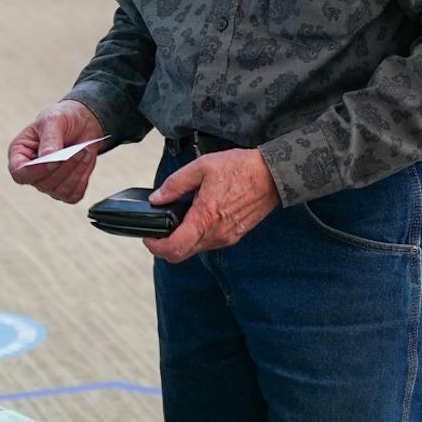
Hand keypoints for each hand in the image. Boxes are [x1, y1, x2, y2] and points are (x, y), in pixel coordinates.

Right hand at [7, 99, 104, 203]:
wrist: (81, 124)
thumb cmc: (62, 119)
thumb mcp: (54, 120)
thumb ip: (49, 138)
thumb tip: (47, 156)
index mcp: (19, 154)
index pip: (19, 173)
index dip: (35, 171)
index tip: (55, 160)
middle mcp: (31, 173)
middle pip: (43, 184)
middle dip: (64, 168)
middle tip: (80, 149)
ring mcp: (48, 184)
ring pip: (60, 191)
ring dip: (76, 172)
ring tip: (84, 151)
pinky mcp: (65, 190)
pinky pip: (74, 194)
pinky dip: (82, 178)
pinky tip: (85, 161)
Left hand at [143, 149, 279, 263]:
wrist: (273, 175)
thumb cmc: (241, 168)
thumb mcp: (202, 167)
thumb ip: (175, 184)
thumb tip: (157, 198)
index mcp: (205, 219)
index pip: (173, 248)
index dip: (155, 246)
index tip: (148, 236)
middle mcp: (216, 234)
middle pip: (181, 254)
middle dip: (165, 246)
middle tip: (158, 230)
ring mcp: (227, 237)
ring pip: (195, 249)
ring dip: (182, 240)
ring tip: (179, 219)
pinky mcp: (235, 235)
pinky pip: (210, 243)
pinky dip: (198, 236)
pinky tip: (200, 217)